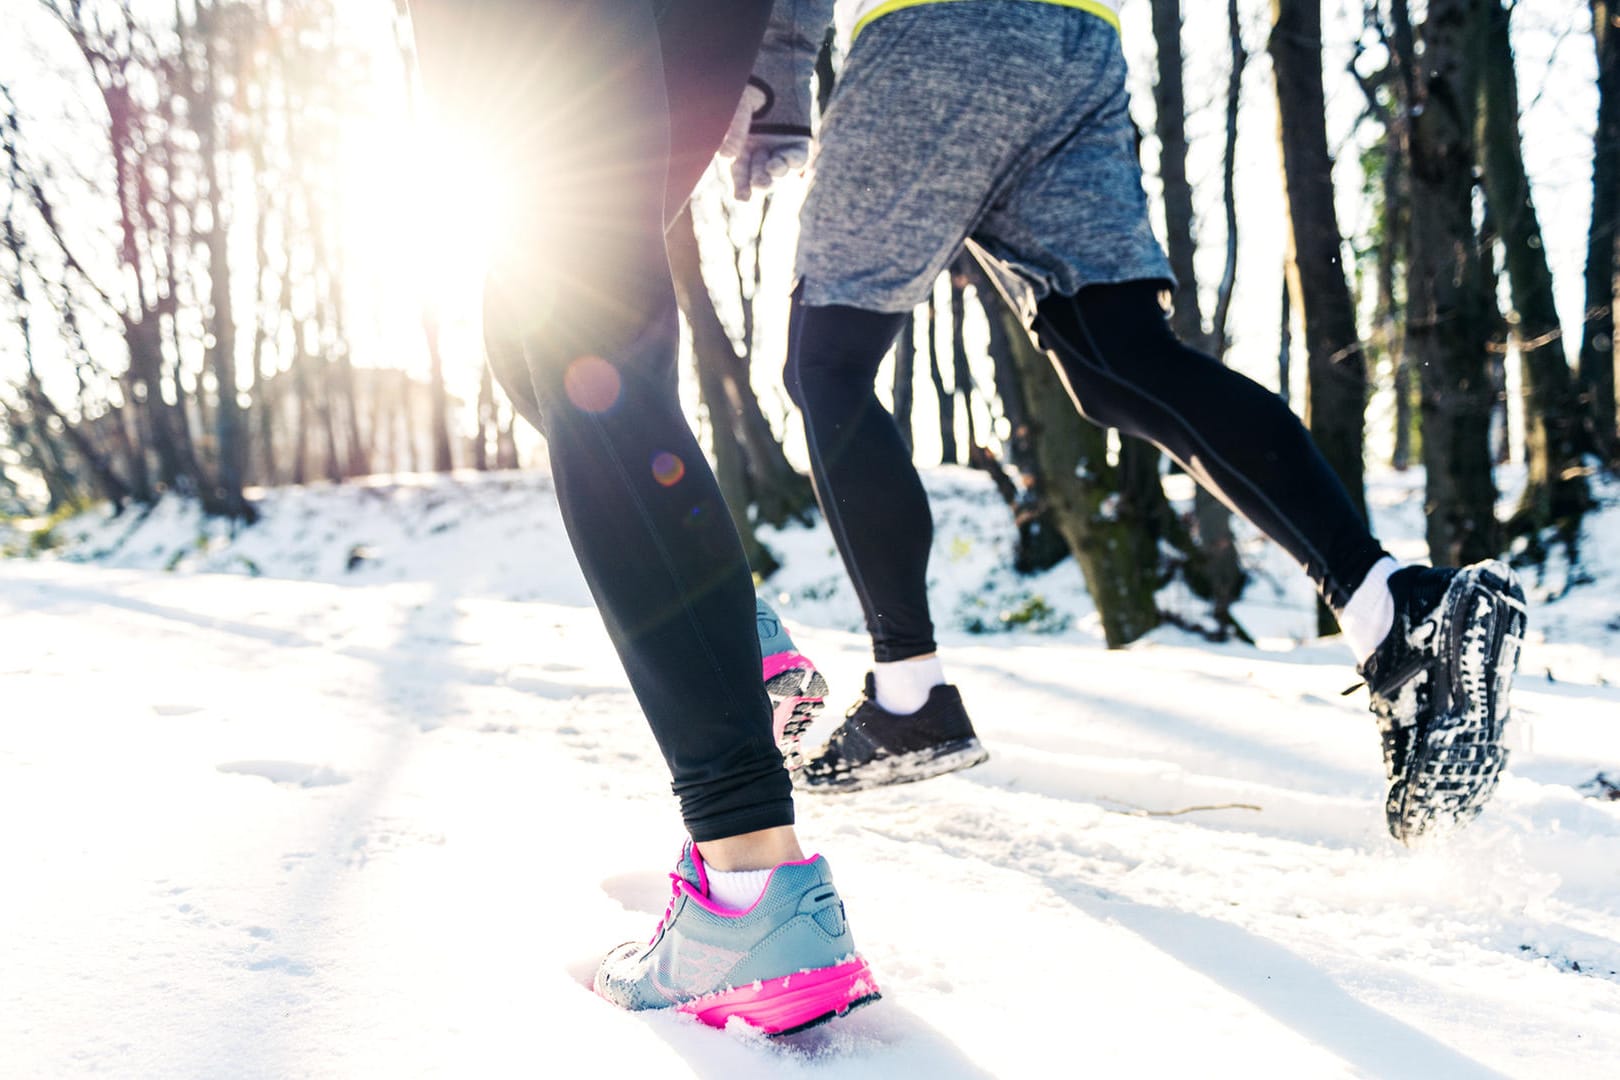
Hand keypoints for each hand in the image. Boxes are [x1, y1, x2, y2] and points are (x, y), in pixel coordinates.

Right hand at [719, 82, 810, 200]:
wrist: (775, 64)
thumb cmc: (749, 84)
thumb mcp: (736, 106)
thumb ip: (732, 131)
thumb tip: (726, 157)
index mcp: (740, 146)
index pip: (739, 173)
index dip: (740, 187)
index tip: (742, 198)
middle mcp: (759, 150)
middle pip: (758, 176)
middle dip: (758, 183)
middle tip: (757, 185)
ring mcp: (779, 146)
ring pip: (778, 171)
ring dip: (774, 174)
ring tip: (773, 168)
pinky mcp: (799, 140)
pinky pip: (797, 158)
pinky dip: (792, 162)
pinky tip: (783, 161)